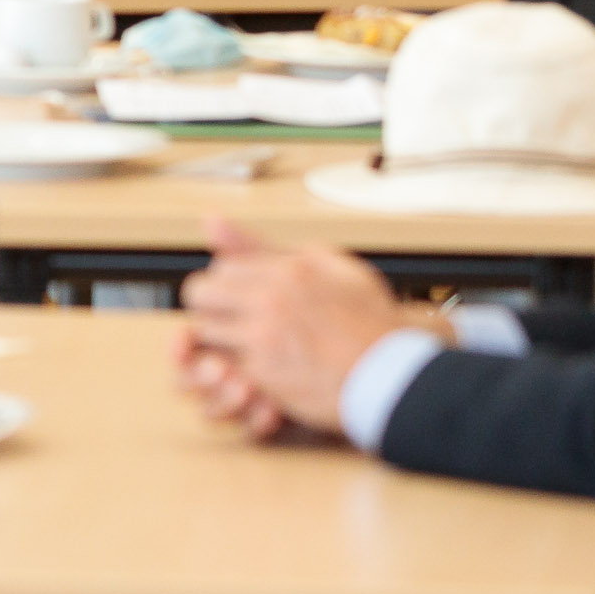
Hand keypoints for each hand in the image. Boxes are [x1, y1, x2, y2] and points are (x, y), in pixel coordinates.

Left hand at [177, 218, 415, 439]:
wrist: (393, 373)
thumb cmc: (372, 322)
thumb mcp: (331, 266)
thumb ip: (272, 246)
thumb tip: (213, 220)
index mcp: (290, 269)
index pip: (222, 265)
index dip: (227, 282)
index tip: (238, 295)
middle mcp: (273, 298)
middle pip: (201, 293)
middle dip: (209, 305)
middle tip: (227, 318)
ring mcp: (265, 336)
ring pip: (205, 330)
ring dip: (217, 337)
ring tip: (240, 344)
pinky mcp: (264, 373)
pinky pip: (223, 364)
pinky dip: (232, 367)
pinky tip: (255, 368)